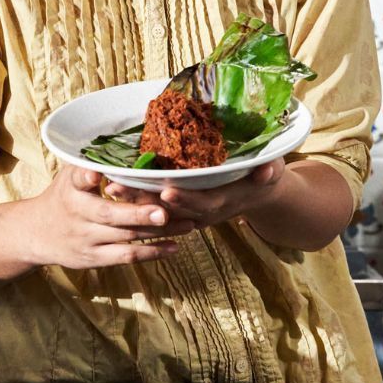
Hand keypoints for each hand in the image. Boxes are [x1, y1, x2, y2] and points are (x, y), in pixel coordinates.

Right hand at [24, 165, 199, 269]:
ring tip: (188, 224)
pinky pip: (127, 257)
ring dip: (159, 232)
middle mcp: (78, 214)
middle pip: (110, 215)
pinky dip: (152, 252)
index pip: (77, 180)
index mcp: (71, 189)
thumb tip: (124, 135)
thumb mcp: (68, 174)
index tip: (96, 172)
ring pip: (126, 237)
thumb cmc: (63, 196)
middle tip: (165, 210)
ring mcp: (86, 239)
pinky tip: (174, 246)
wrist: (36, 233)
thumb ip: (91, 162)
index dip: (86, 176)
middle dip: (139, 213)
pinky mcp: (94, 258)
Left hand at [102, 159, 286, 230]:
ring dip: (135, 200)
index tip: (166, 191)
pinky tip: (115, 187)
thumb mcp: (271, 172)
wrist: (256, 192)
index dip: (185, 199)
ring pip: (158, 209)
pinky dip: (137, 198)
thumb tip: (268, 170)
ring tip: (111, 187)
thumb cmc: (263, 177)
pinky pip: (155, 207)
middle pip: (171, 210)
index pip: (201, 203)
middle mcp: (201, 211)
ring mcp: (188, 212)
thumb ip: (269, 170)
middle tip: (121, 189)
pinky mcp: (180, 209)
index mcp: (222, 202)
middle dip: (146, 201)